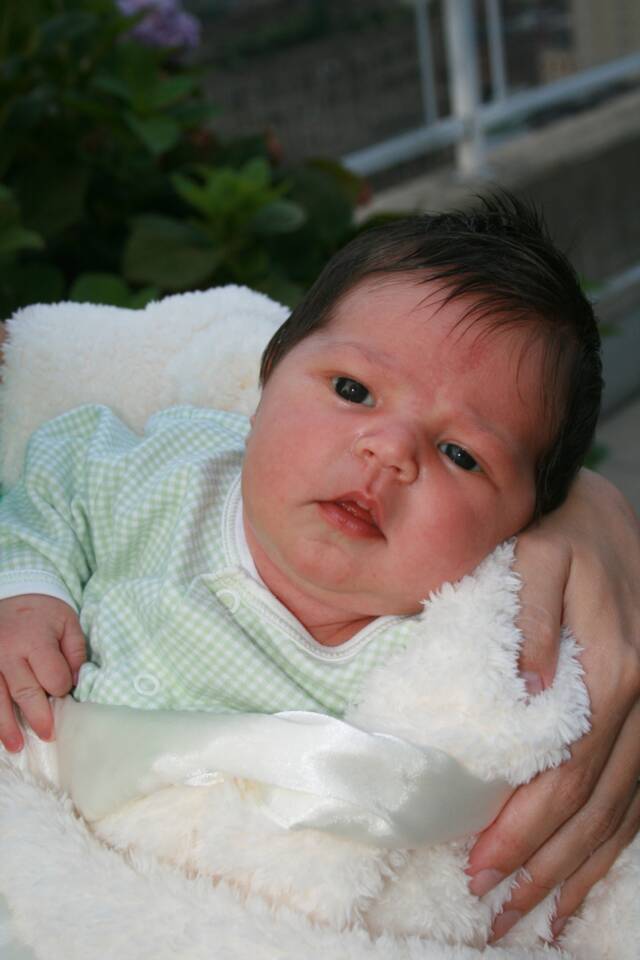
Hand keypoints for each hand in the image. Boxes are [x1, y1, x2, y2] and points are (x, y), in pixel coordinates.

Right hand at [0, 594, 85, 751]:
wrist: (15, 593)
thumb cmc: (45, 613)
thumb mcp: (68, 623)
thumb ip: (75, 652)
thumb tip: (76, 682)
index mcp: (35, 640)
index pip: (52, 675)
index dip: (62, 687)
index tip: (65, 690)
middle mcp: (8, 651)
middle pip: (24, 691)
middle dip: (37, 716)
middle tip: (48, 735)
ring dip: (6, 725)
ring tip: (16, 746)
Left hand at [466, 470, 639, 940]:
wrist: (609, 517)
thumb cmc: (563, 537)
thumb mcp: (539, 559)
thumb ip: (536, 622)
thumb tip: (529, 693)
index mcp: (611, 670)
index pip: (565, 772)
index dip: (526, 826)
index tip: (483, 866)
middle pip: (596, 807)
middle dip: (547, 867)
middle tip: (500, 913)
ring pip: (624, 813)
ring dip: (582, 870)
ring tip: (542, 918)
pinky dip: (614, 844)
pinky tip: (588, 875)